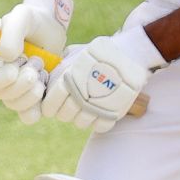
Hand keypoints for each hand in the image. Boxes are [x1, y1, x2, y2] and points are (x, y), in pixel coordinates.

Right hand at [0, 0, 69, 123]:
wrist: (52, 29)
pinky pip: (28, 115)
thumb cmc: (32, 21)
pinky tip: (45, 88)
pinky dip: (38, 106)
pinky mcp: (30, 99)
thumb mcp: (22, 16)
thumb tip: (7, 57)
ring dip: (33, 90)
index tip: (18, 65)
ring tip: (43, 69)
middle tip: (37, 62)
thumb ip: (11, 31)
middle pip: (2, 95)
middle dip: (23, 82)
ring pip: (15, 105)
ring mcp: (14, 91)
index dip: (1, 77)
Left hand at [41, 28, 164, 131]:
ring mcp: (96, 107)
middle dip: (67, 111)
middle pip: (65, 116)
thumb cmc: (100, 52)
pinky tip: (101, 111)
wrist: (129, 53)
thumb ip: (63, 66)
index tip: (54, 105)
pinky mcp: (113, 113)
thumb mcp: (76, 54)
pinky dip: (99, 122)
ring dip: (83, 116)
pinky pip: (100, 127)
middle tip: (74, 103)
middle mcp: (79, 96)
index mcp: (67, 82)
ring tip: (89, 106)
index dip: (50, 107)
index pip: (50, 105)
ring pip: (81, 123)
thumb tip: (53, 73)